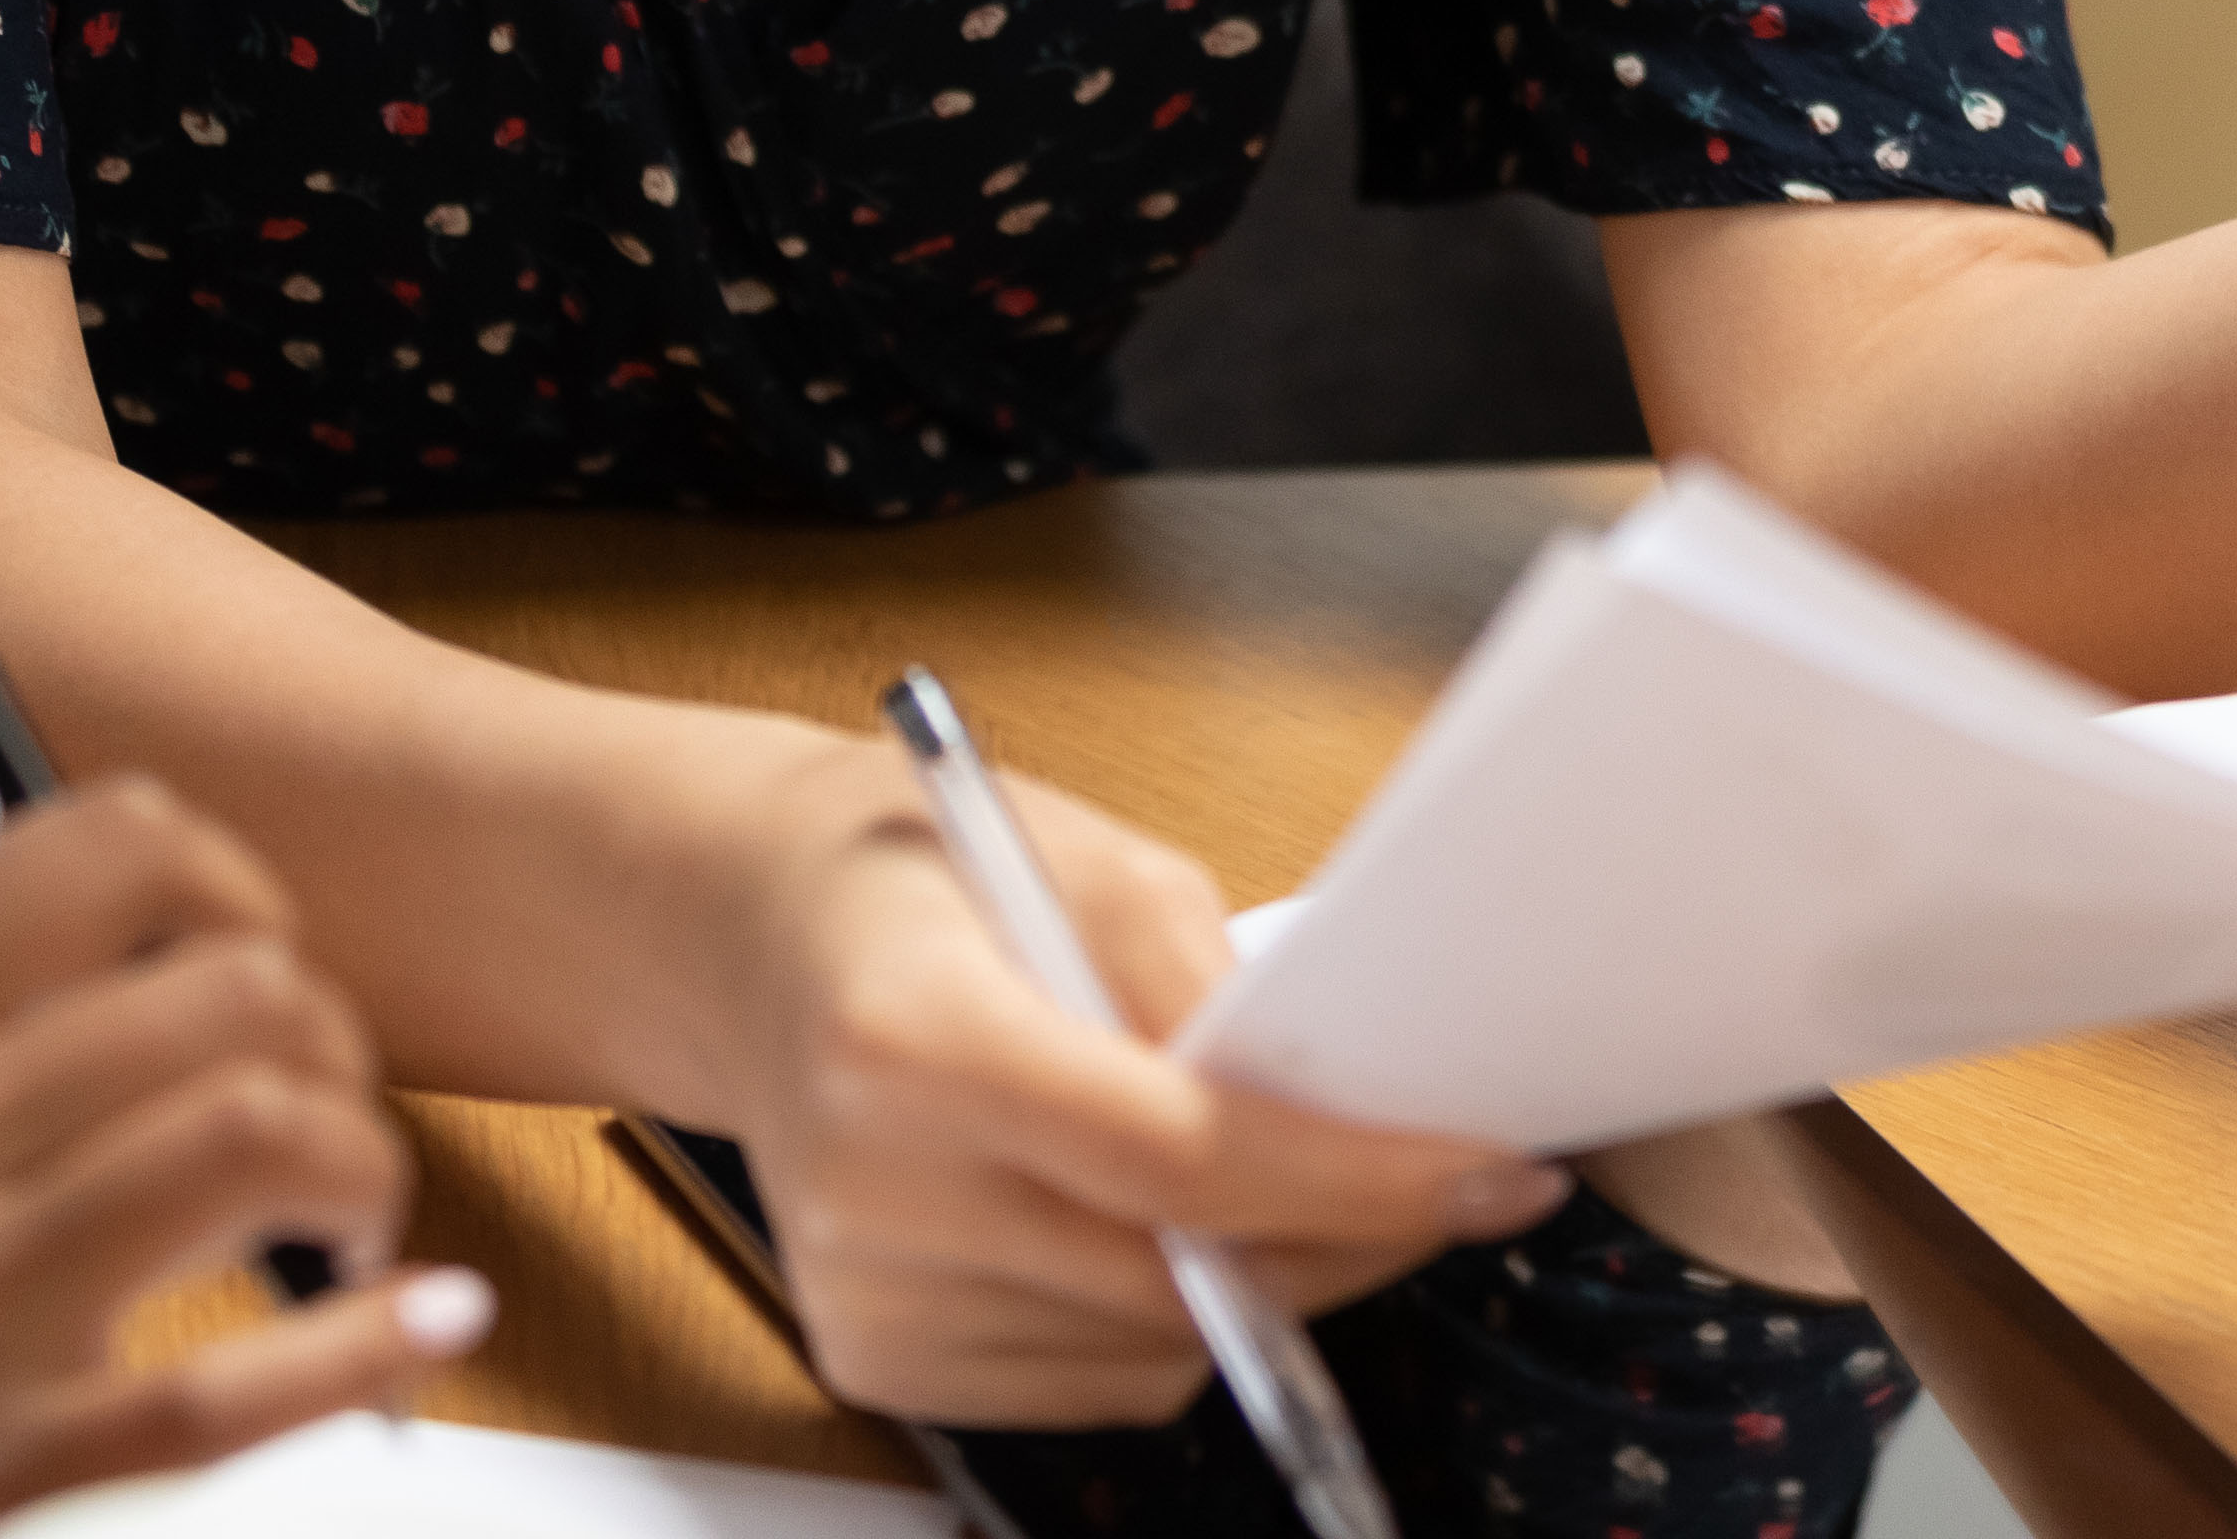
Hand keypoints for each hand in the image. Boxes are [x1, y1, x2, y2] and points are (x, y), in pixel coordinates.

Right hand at [0, 775, 471, 1525]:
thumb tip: (113, 952)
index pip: (93, 854)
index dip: (221, 876)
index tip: (248, 939)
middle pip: (229, 987)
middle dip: (320, 1035)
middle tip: (316, 1098)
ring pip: (257, 1135)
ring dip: (354, 1164)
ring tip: (342, 1213)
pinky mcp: (6, 1471)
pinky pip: (238, 1389)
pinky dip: (368, 1344)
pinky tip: (424, 1325)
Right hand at [720, 751, 1570, 1426]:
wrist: (749, 940)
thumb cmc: (920, 879)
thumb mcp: (1084, 854)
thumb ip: (1205, 981)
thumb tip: (1333, 1098)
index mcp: (912, 1041)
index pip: (1175, 1160)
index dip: (1352, 1181)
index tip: (1487, 1174)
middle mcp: (871, 1190)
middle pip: (1175, 1277)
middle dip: (1347, 1237)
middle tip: (1448, 1180)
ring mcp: (864, 1294)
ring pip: (1150, 1351)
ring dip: (1262, 1280)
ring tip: (1287, 1175)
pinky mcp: (873, 1357)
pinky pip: (1089, 1382)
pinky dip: (1166, 1319)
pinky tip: (1162, 1223)